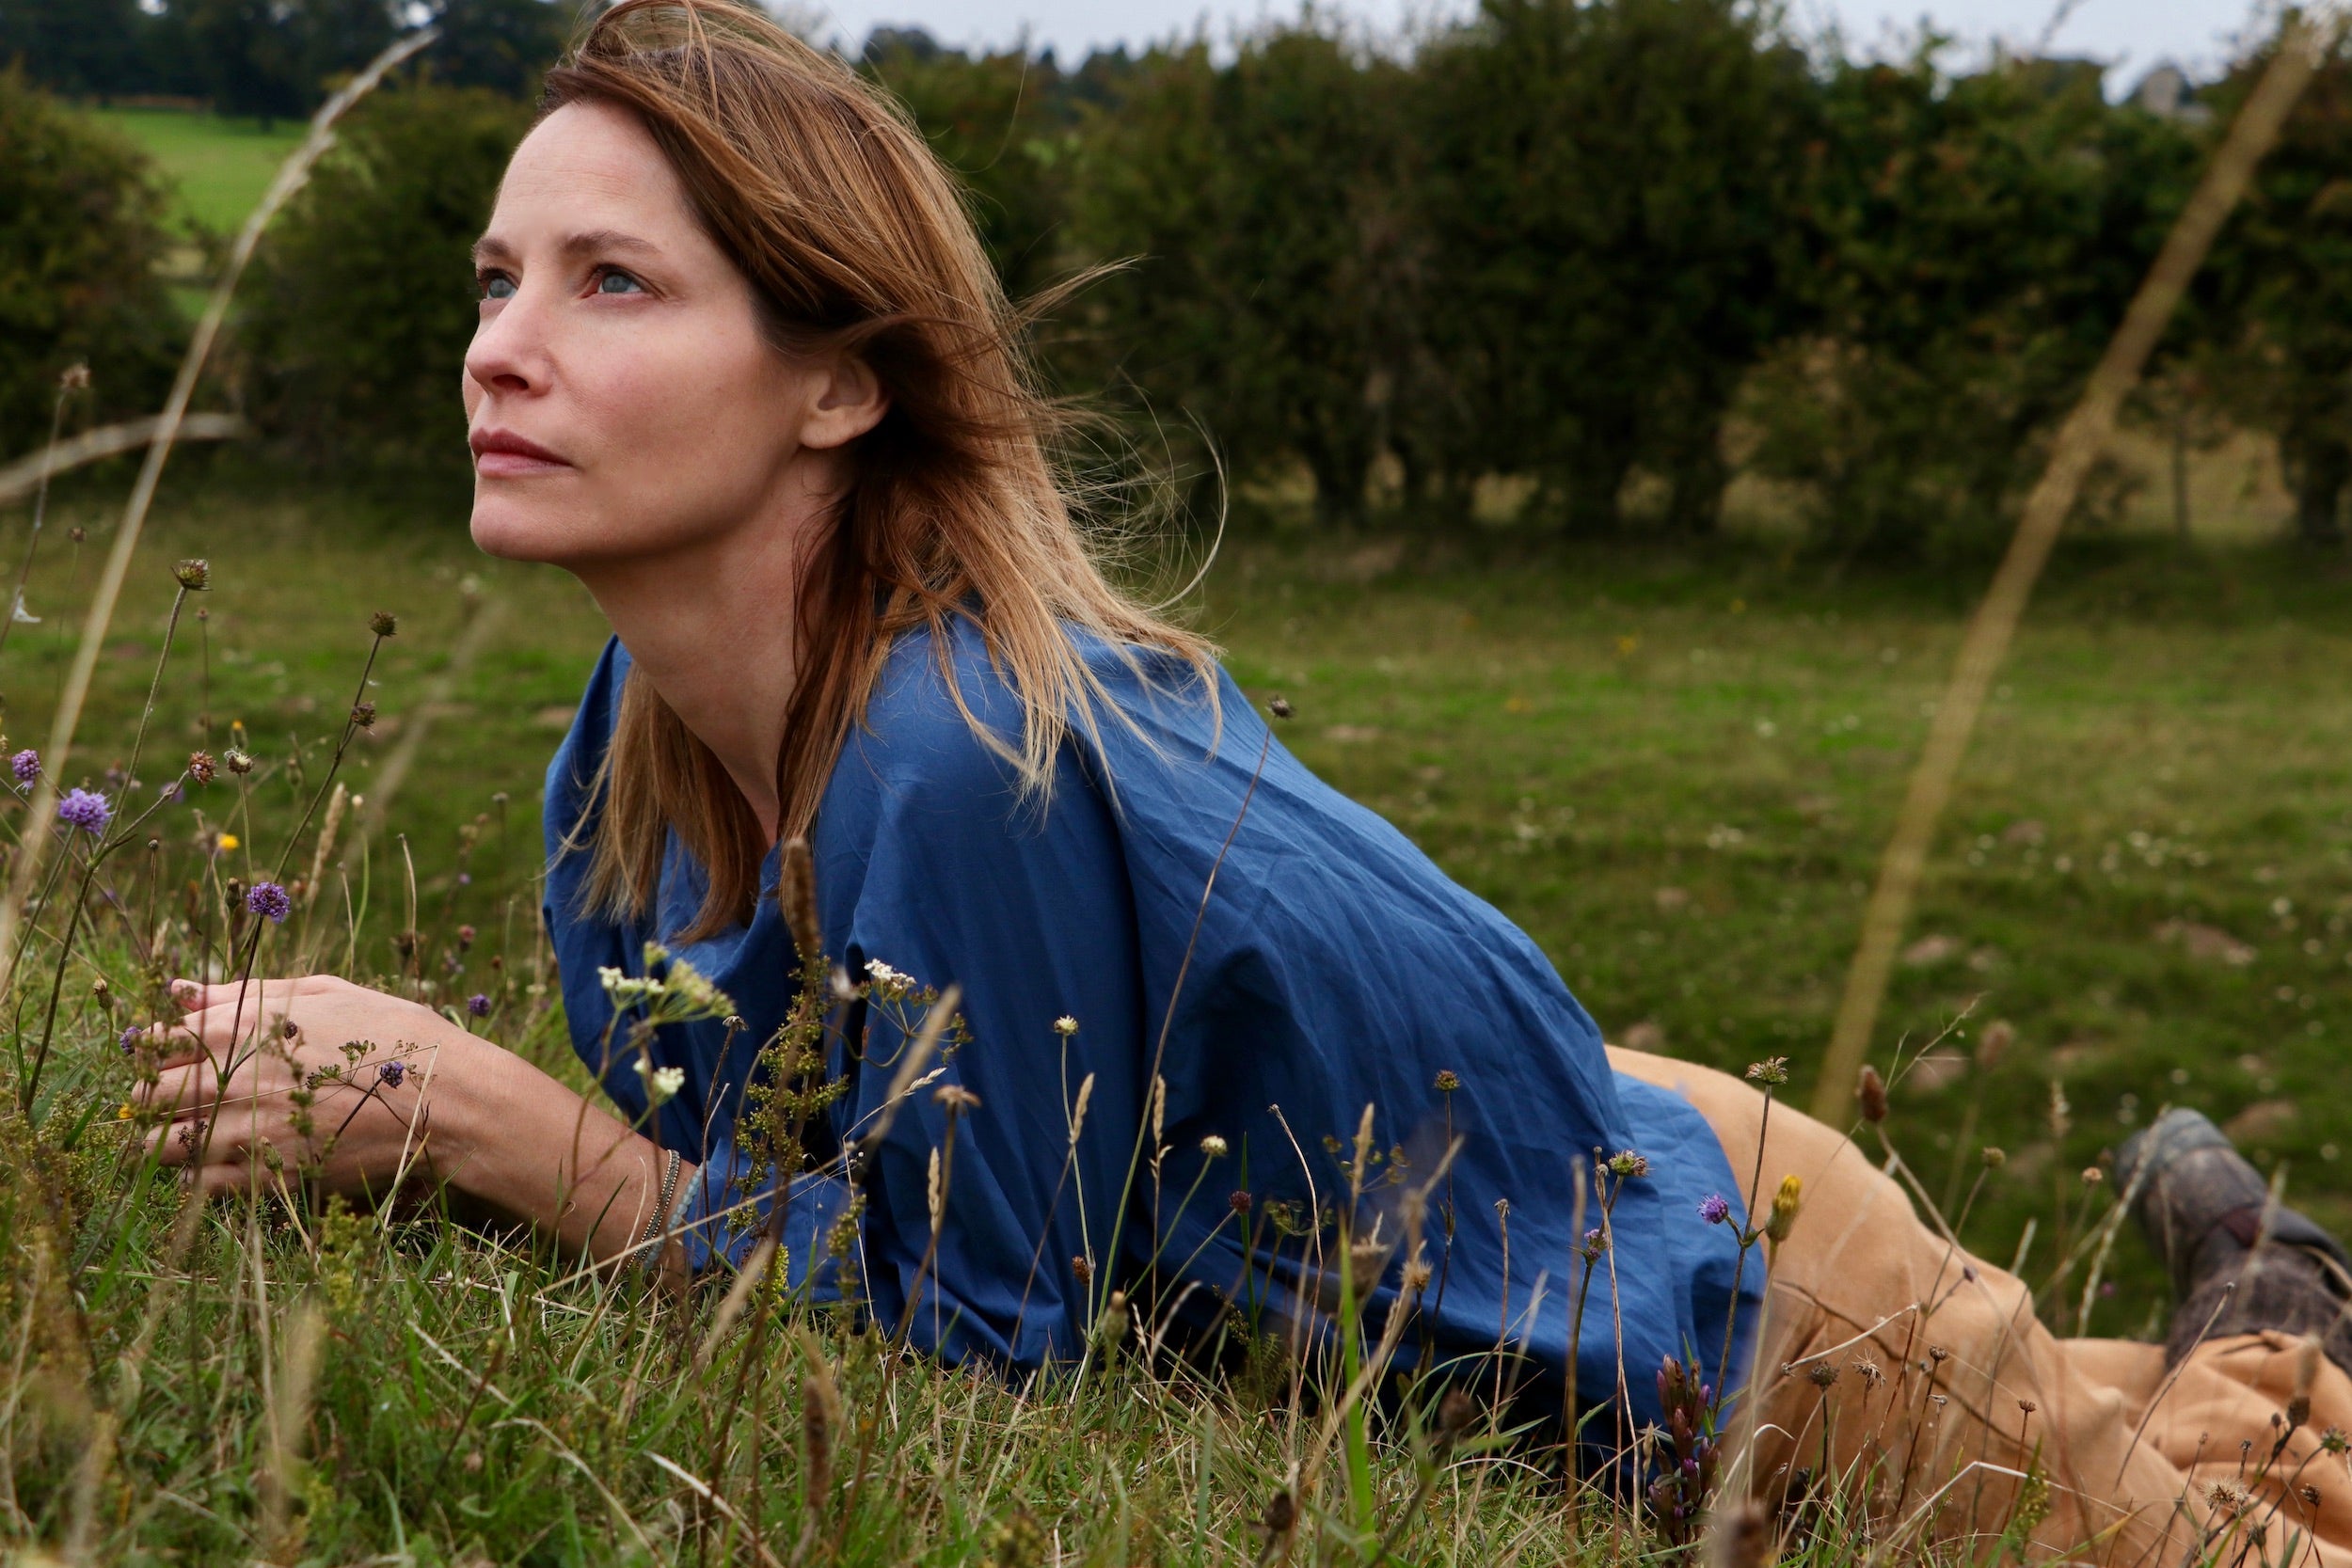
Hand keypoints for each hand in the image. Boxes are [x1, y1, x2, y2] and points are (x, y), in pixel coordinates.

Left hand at [138, 975, 481, 1199]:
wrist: (451, 1100)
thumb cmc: (398, 1036)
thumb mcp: (329, 993)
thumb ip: (247, 991)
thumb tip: (181, 990)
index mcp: (243, 1025)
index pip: (158, 1040)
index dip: (157, 1052)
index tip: (173, 1060)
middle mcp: (233, 1076)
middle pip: (149, 1095)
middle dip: (151, 1099)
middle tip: (175, 1102)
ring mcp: (247, 1131)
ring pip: (161, 1146)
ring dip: (162, 1142)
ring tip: (184, 1139)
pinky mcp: (267, 1176)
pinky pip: (197, 1186)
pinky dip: (192, 1178)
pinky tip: (215, 1166)